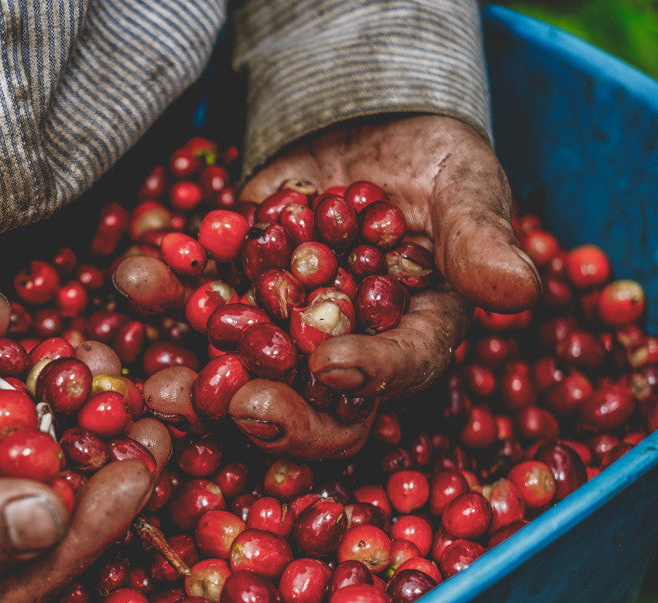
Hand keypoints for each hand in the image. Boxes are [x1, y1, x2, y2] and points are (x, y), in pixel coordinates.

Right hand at [0, 291, 169, 602]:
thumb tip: (48, 521)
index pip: (32, 573)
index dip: (94, 526)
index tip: (142, 471)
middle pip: (31, 500)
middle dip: (83, 449)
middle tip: (140, 403)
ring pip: (1, 435)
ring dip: (44, 392)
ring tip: (90, 352)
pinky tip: (1, 314)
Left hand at [121, 115, 538, 459]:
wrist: (367, 130)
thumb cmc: (435, 166)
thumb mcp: (465, 187)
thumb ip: (478, 239)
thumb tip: (520, 288)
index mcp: (412, 338)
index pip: (399, 372)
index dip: (370, 376)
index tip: (334, 366)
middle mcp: (343, 352)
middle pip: (314, 410)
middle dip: (277, 418)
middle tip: (241, 409)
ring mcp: (280, 329)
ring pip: (239, 374)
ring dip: (198, 385)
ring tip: (161, 383)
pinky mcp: (232, 292)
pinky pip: (192, 302)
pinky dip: (163, 292)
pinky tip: (137, 274)